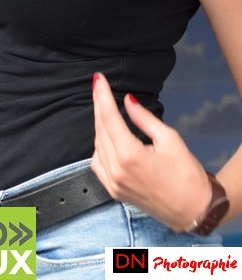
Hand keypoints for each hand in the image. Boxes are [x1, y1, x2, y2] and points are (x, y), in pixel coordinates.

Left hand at [90, 72, 210, 231]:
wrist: (194, 211)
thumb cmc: (187, 175)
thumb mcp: (169, 139)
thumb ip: (144, 118)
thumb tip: (128, 100)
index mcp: (130, 156)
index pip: (109, 117)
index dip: (102, 95)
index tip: (98, 78)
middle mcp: (116, 170)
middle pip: (100, 129)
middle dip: (99, 105)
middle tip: (99, 85)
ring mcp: (113, 183)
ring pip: (97, 145)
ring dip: (99, 125)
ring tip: (105, 108)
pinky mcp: (114, 192)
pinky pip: (97, 163)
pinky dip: (99, 146)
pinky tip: (106, 136)